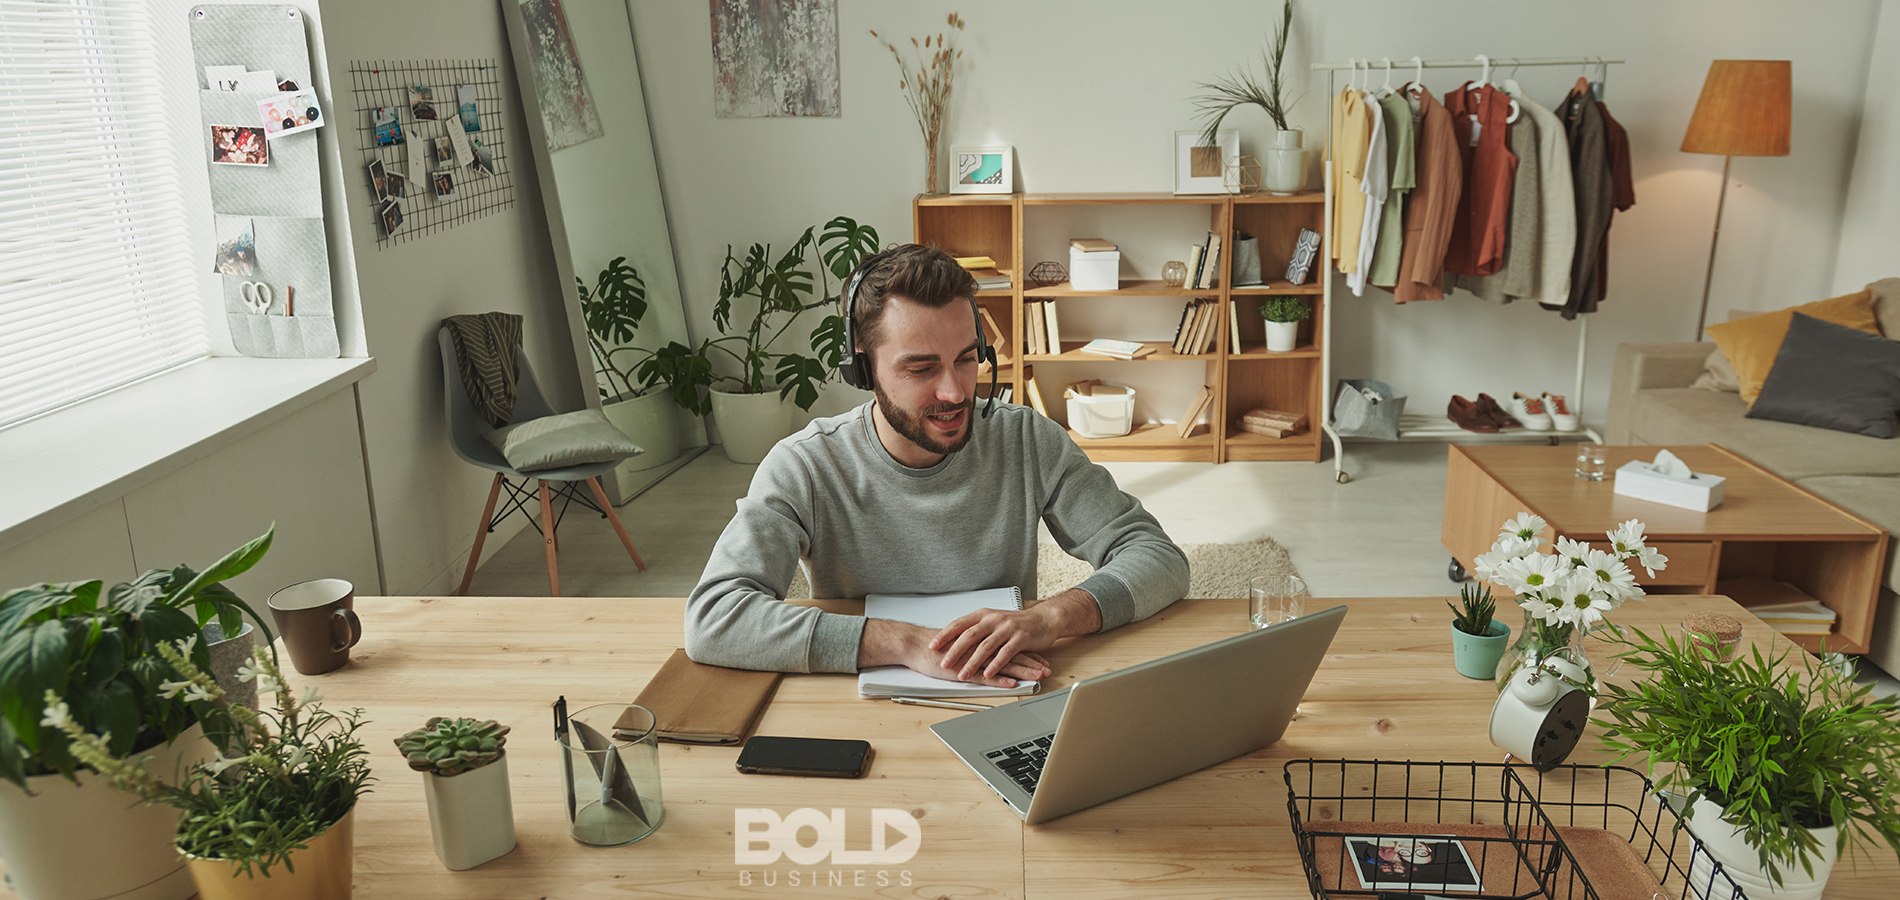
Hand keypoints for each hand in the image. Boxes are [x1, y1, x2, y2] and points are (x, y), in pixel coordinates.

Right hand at [859, 619, 1049, 687]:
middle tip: (1048, 669)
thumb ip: (976, 648)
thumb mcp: (961, 644)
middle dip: (1032, 662)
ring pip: (1003, 665)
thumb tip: (989, 653)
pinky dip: (1000, 679)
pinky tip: (1013, 683)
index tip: (1042, 660)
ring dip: (1023, 671)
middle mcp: (981, 647)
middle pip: (1012, 654)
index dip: (1027, 654)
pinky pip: (985, 675)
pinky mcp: (963, 670)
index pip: (1010, 647)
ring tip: (1038, 676)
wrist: (916, 645)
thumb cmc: (936, 647)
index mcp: (982, 641)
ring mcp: (973, 659)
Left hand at [932, 608, 1059, 680]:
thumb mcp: (993, 621)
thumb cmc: (1017, 623)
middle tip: (943, 663)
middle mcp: (993, 619)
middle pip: (970, 636)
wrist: (1044, 619)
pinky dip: (996, 664)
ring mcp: (1007, 628)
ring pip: (986, 647)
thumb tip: (955, 638)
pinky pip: (1005, 653)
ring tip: (963, 674)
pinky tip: (989, 674)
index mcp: (983, 615)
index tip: (932, 645)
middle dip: (955, 651)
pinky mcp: (1020, 638)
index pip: (959, 624)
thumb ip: (976, 629)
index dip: (945, 635)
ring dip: (973, 662)